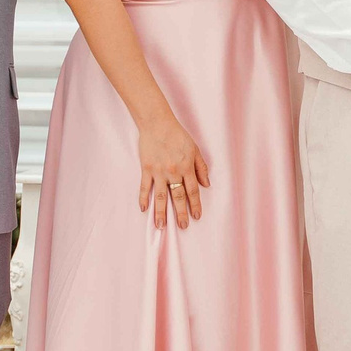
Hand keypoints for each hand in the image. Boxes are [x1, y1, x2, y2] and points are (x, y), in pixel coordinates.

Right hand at [138, 113, 208, 228]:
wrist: (157, 123)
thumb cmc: (177, 135)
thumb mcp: (195, 149)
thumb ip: (201, 167)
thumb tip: (206, 184)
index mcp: (186, 167)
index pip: (192, 191)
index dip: (195, 205)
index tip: (196, 216)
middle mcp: (173, 172)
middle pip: (178, 197)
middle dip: (181, 213)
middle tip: (182, 226)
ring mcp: (159, 172)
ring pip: (161, 196)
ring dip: (161, 212)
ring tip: (161, 226)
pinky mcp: (146, 169)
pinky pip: (145, 187)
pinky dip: (143, 198)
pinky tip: (144, 209)